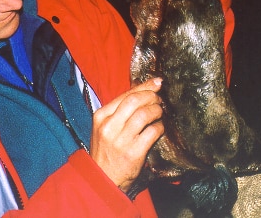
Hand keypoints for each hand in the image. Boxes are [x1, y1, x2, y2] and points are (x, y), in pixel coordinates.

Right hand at [90, 78, 163, 192]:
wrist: (102, 178)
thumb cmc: (106, 150)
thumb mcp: (105, 127)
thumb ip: (119, 110)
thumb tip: (142, 91)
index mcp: (101, 116)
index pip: (125, 94)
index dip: (144, 86)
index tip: (157, 82)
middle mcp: (109, 126)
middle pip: (135, 101)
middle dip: (151, 96)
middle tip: (159, 99)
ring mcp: (121, 140)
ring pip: (144, 114)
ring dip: (157, 110)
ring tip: (160, 112)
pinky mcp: (133, 152)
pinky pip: (152, 132)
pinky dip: (159, 127)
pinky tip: (159, 128)